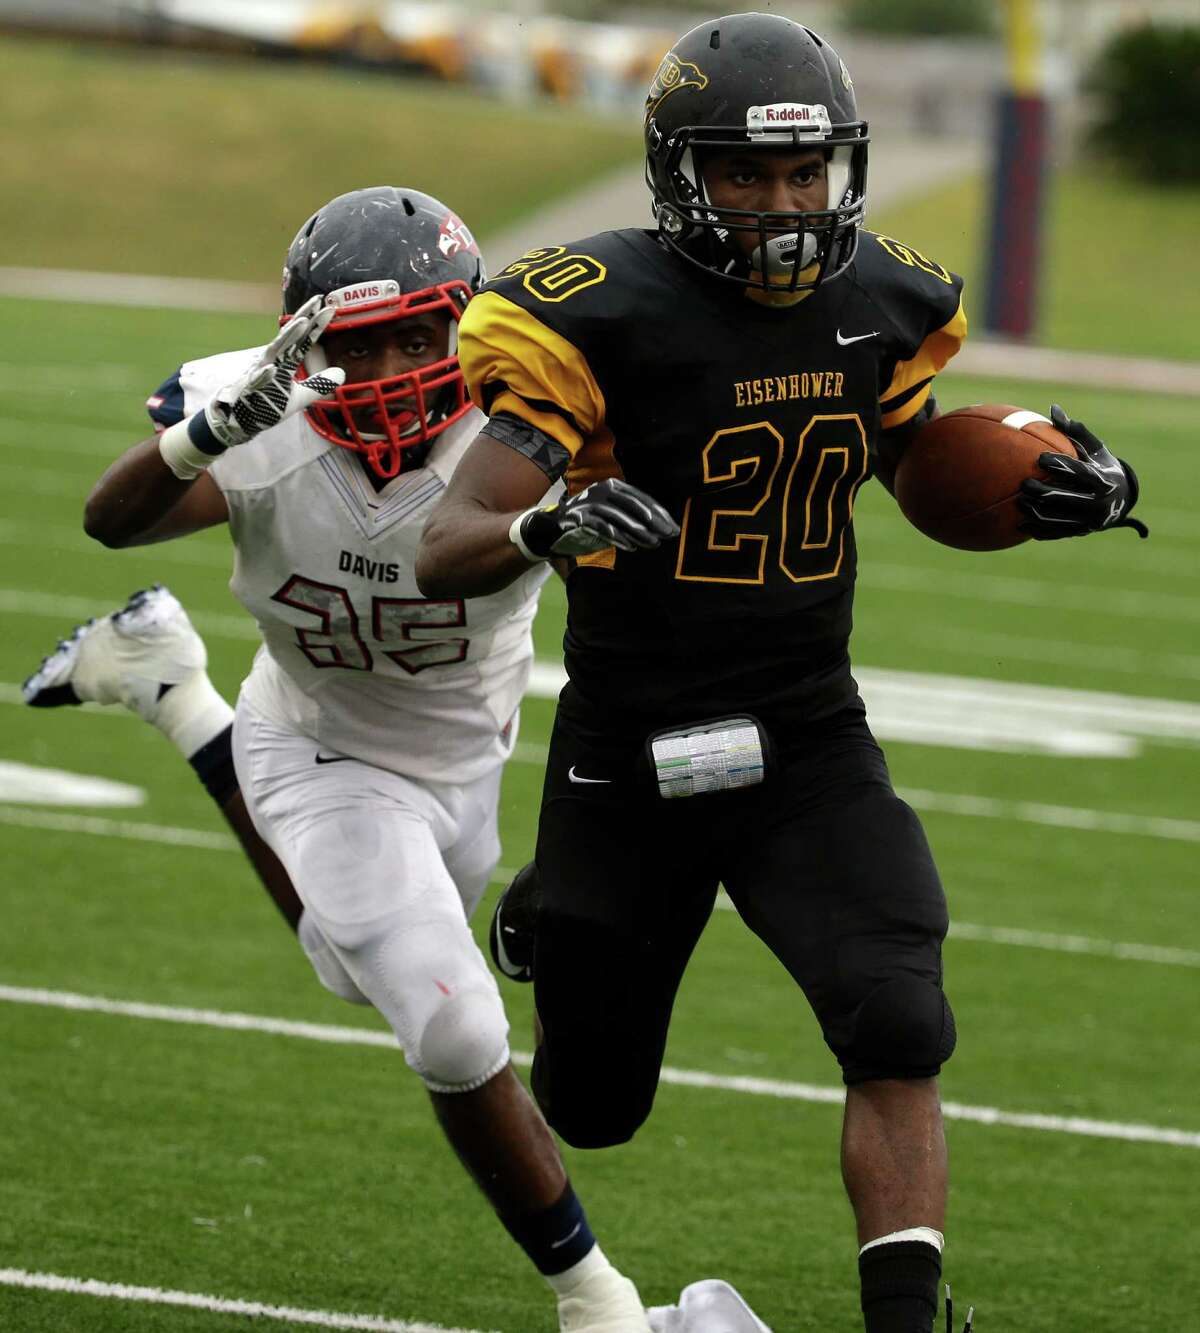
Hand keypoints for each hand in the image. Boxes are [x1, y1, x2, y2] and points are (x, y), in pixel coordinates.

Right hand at [202, 295, 344, 449]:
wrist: (240, 419)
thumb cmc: (269, 403)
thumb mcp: (300, 396)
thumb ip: (319, 383)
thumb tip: (342, 373)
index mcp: (284, 361)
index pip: (303, 341)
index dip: (316, 325)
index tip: (330, 308)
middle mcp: (272, 361)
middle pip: (289, 336)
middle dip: (303, 318)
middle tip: (318, 300)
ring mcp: (259, 373)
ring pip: (274, 351)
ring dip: (287, 337)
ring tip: (302, 322)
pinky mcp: (249, 389)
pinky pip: (256, 381)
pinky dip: (264, 374)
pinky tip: (272, 368)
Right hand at [513, 477, 679, 558]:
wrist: (552, 527)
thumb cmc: (588, 522)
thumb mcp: (611, 514)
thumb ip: (631, 517)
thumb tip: (660, 529)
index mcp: (613, 486)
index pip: (641, 498)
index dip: (659, 513)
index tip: (673, 527)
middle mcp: (602, 490)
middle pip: (634, 506)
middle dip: (654, 521)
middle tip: (669, 534)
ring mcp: (590, 503)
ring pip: (620, 517)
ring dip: (639, 531)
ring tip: (653, 543)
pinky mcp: (580, 517)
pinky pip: (603, 528)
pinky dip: (618, 537)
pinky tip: (631, 547)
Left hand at [1018, 404, 1147, 539]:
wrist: (1121, 499)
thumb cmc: (1101, 466)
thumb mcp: (1095, 449)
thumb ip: (1075, 432)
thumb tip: (1053, 408)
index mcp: (1102, 480)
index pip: (1079, 473)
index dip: (1060, 466)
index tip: (1040, 458)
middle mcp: (1097, 502)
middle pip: (1064, 498)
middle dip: (1042, 492)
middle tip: (1024, 483)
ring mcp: (1089, 521)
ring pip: (1057, 519)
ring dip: (1035, 512)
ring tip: (1017, 502)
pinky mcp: (1080, 532)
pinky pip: (1055, 533)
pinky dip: (1038, 530)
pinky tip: (1019, 525)